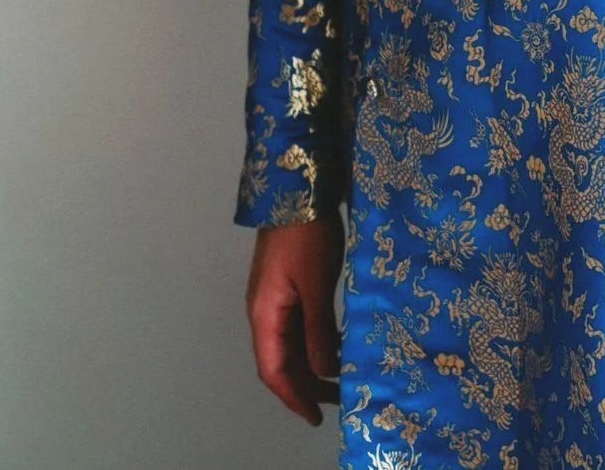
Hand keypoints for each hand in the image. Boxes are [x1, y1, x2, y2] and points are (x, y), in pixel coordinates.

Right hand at [246, 209, 342, 425]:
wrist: (298, 188)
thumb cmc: (306, 234)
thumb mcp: (315, 285)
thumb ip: (318, 330)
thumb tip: (323, 370)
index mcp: (264, 313)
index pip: (273, 370)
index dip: (294, 396)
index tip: (315, 416)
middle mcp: (264, 309)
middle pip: (280, 359)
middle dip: (306, 384)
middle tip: (337, 400)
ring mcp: (274, 295)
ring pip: (290, 342)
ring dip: (311, 362)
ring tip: (340, 377)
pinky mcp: (288, 283)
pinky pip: (298, 323)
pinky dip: (314, 340)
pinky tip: (334, 343)